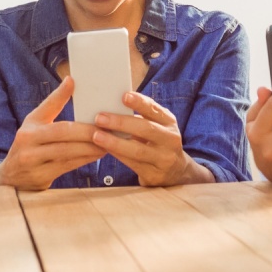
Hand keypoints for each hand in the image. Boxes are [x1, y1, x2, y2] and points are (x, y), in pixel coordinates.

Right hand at [0, 78, 104, 191]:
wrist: (11, 178)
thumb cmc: (29, 144)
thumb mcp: (35, 122)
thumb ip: (53, 104)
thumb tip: (71, 80)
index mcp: (28, 128)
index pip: (48, 109)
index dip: (61, 95)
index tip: (76, 84)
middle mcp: (28, 144)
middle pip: (63, 134)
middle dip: (88, 131)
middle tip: (107, 127)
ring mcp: (33, 162)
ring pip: (68, 152)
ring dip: (91, 147)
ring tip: (108, 141)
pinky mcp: (41, 178)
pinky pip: (68, 166)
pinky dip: (85, 159)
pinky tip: (98, 153)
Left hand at [90, 92, 209, 186]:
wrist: (175, 171)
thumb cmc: (157, 141)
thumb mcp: (156, 126)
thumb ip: (140, 117)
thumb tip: (111, 106)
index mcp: (169, 122)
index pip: (154, 109)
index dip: (139, 102)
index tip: (123, 96)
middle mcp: (170, 139)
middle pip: (146, 129)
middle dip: (121, 123)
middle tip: (100, 118)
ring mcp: (164, 159)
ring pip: (138, 150)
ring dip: (115, 142)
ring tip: (97, 136)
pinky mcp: (155, 175)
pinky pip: (133, 164)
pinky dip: (117, 155)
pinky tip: (104, 149)